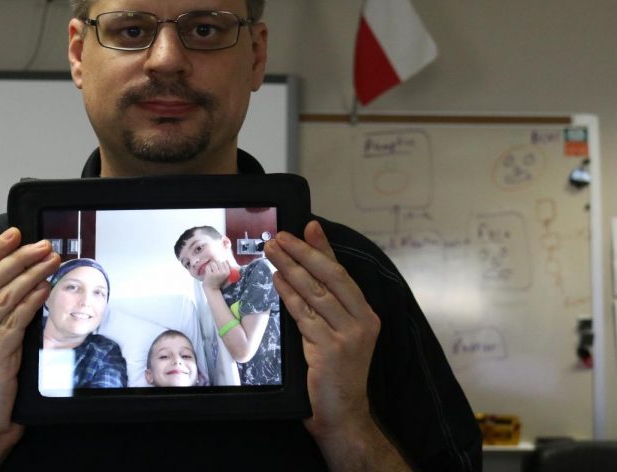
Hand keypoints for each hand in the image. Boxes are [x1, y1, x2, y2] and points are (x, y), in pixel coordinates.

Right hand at [0, 227, 59, 454]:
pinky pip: (13, 324)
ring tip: (50, 260)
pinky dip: (30, 303)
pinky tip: (44, 290)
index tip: (15, 233)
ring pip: (3, 299)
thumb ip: (4, 318)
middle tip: (42, 244)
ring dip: (30, 276)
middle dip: (18, 259)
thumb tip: (32, 284)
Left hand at [201, 259, 231, 289]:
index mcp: (227, 272)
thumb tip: (226, 260)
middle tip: (215, 271)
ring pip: (212, 263)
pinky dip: (207, 269)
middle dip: (215, 265)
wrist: (212, 288)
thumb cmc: (218, 280)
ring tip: (211, 272)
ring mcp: (216, 274)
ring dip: (211, 267)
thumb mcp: (225, 274)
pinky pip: (207, 267)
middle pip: (218, 261)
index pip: (224, 262)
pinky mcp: (209, 274)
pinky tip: (208, 273)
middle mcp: (223, 273)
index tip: (219, 270)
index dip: (221, 265)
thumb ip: (227, 267)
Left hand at [264, 220, 380, 442]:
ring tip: (272, 251)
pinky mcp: (329, 350)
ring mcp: (347, 336)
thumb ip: (325, 304)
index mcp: (367, 315)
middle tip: (280, 237)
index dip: (324, 248)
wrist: (343, 415)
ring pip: (315, 293)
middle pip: (330, 278)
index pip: (341, 273)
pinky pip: (304, 316)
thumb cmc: (335, 374)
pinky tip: (277, 281)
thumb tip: (303, 269)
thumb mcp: (336, 333)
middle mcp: (362, 322)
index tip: (309, 226)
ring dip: (290, 268)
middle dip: (303, 253)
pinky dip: (289, 295)